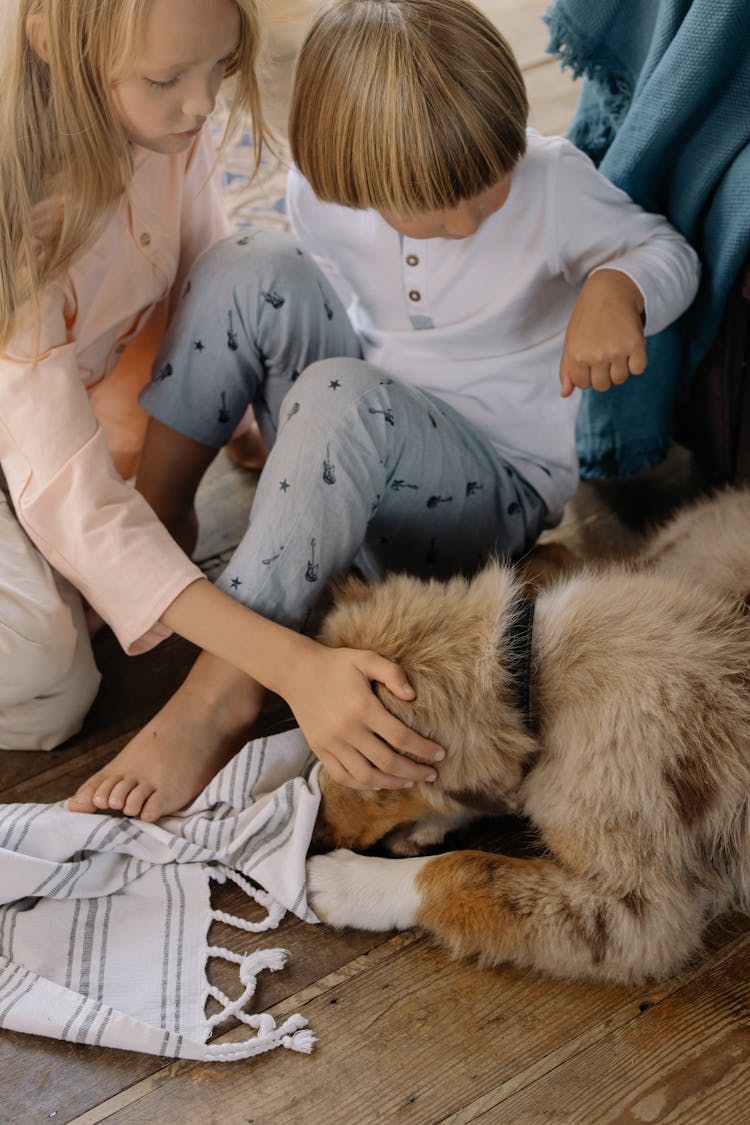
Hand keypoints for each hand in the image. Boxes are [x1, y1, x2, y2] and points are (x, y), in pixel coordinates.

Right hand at [279, 638, 444, 789]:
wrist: (297, 672)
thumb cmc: (336, 663)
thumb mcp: (366, 658)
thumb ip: (392, 673)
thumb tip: (413, 696)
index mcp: (363, 708)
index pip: (401, 737)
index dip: (424, 749)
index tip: (440, 755)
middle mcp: (347, 730)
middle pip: (388, 762)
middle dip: (415, 772)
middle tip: (432, 775)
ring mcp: (332, 743)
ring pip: (366, 776)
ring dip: (392, 783)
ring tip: (410, 781)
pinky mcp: (320, 750)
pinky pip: (344, 777)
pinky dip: (364, 785)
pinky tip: (379, 782)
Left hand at [560, 269, 646, 397]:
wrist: (610, 290)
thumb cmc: (588, 318)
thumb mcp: (571, 341)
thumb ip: (567, 369)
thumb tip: (565, 393)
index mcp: (577, 356)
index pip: (583, 384)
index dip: (587, 374)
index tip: (590, 359)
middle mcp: (596, 355)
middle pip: (602, 385)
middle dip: (603, 373)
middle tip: (604, 353)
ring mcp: (616, 351)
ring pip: (620, 379)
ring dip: (620, 368)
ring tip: (616, 349)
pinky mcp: (636, 344)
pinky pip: (638, 369)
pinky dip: (636, 363)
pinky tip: (630, 348)